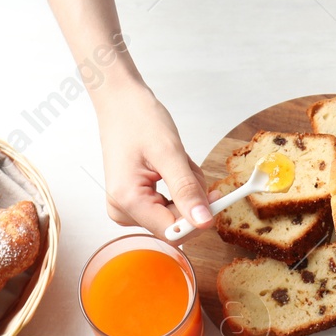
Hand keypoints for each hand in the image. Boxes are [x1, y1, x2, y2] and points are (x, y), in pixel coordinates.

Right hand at [93, 82, 212, 240]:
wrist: (120, 102)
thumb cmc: (137, 119)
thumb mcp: (169, 153)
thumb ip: (187, 190)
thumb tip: (202, 221)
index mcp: (127, 201)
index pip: (172, 232)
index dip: (198, 219)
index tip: (215, 197)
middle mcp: (123, 210)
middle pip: (175, 224)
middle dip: (191, 198)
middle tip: (188, 167)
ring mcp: (127, 207)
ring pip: (176, 214)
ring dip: (186, 190)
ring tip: (176, 162)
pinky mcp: (134, 201)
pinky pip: (169, 205)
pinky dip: (179, 188)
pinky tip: (171, 167)